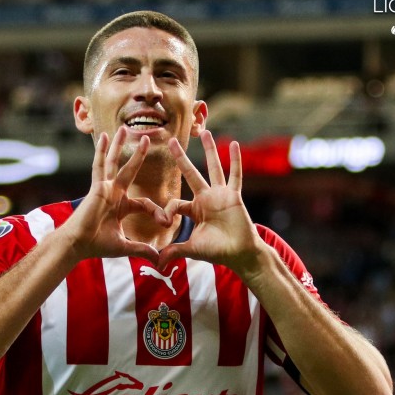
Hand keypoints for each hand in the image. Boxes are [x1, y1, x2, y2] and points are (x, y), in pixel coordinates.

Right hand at [64, 125, 165, 263]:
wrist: (79, 245)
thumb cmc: (97, 245)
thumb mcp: (125, 246)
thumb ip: (142, 250)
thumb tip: (160, 261)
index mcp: (121, 206)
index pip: (144, 203)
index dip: (157, 211)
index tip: (166, 222)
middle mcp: (113, 193)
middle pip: (128, 170)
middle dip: (138, 155)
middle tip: (147, 138)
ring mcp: (104, 188)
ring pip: (114, 162)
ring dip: (119, 145)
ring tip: (124, 128)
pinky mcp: (97, 187)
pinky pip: (100, 166)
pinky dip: (102, 151)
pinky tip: (104, 136)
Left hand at [158, 130, 262, 272]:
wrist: (239, 255)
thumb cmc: (217, 251)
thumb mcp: (192, 249)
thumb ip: (174, 251)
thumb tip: (155, 263)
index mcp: (193, 210)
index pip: (175, 203)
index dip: (167, 211)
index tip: (164, 222)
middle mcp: (205, 198)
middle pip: (190, 173)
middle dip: (180, 158)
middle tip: (170, 141)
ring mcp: (220, 195)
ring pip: (213, 168)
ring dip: (209, 151)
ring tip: (204, 132)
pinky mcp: (234, 196)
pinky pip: (235, 175)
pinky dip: (236, 161)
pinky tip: (234, 144)